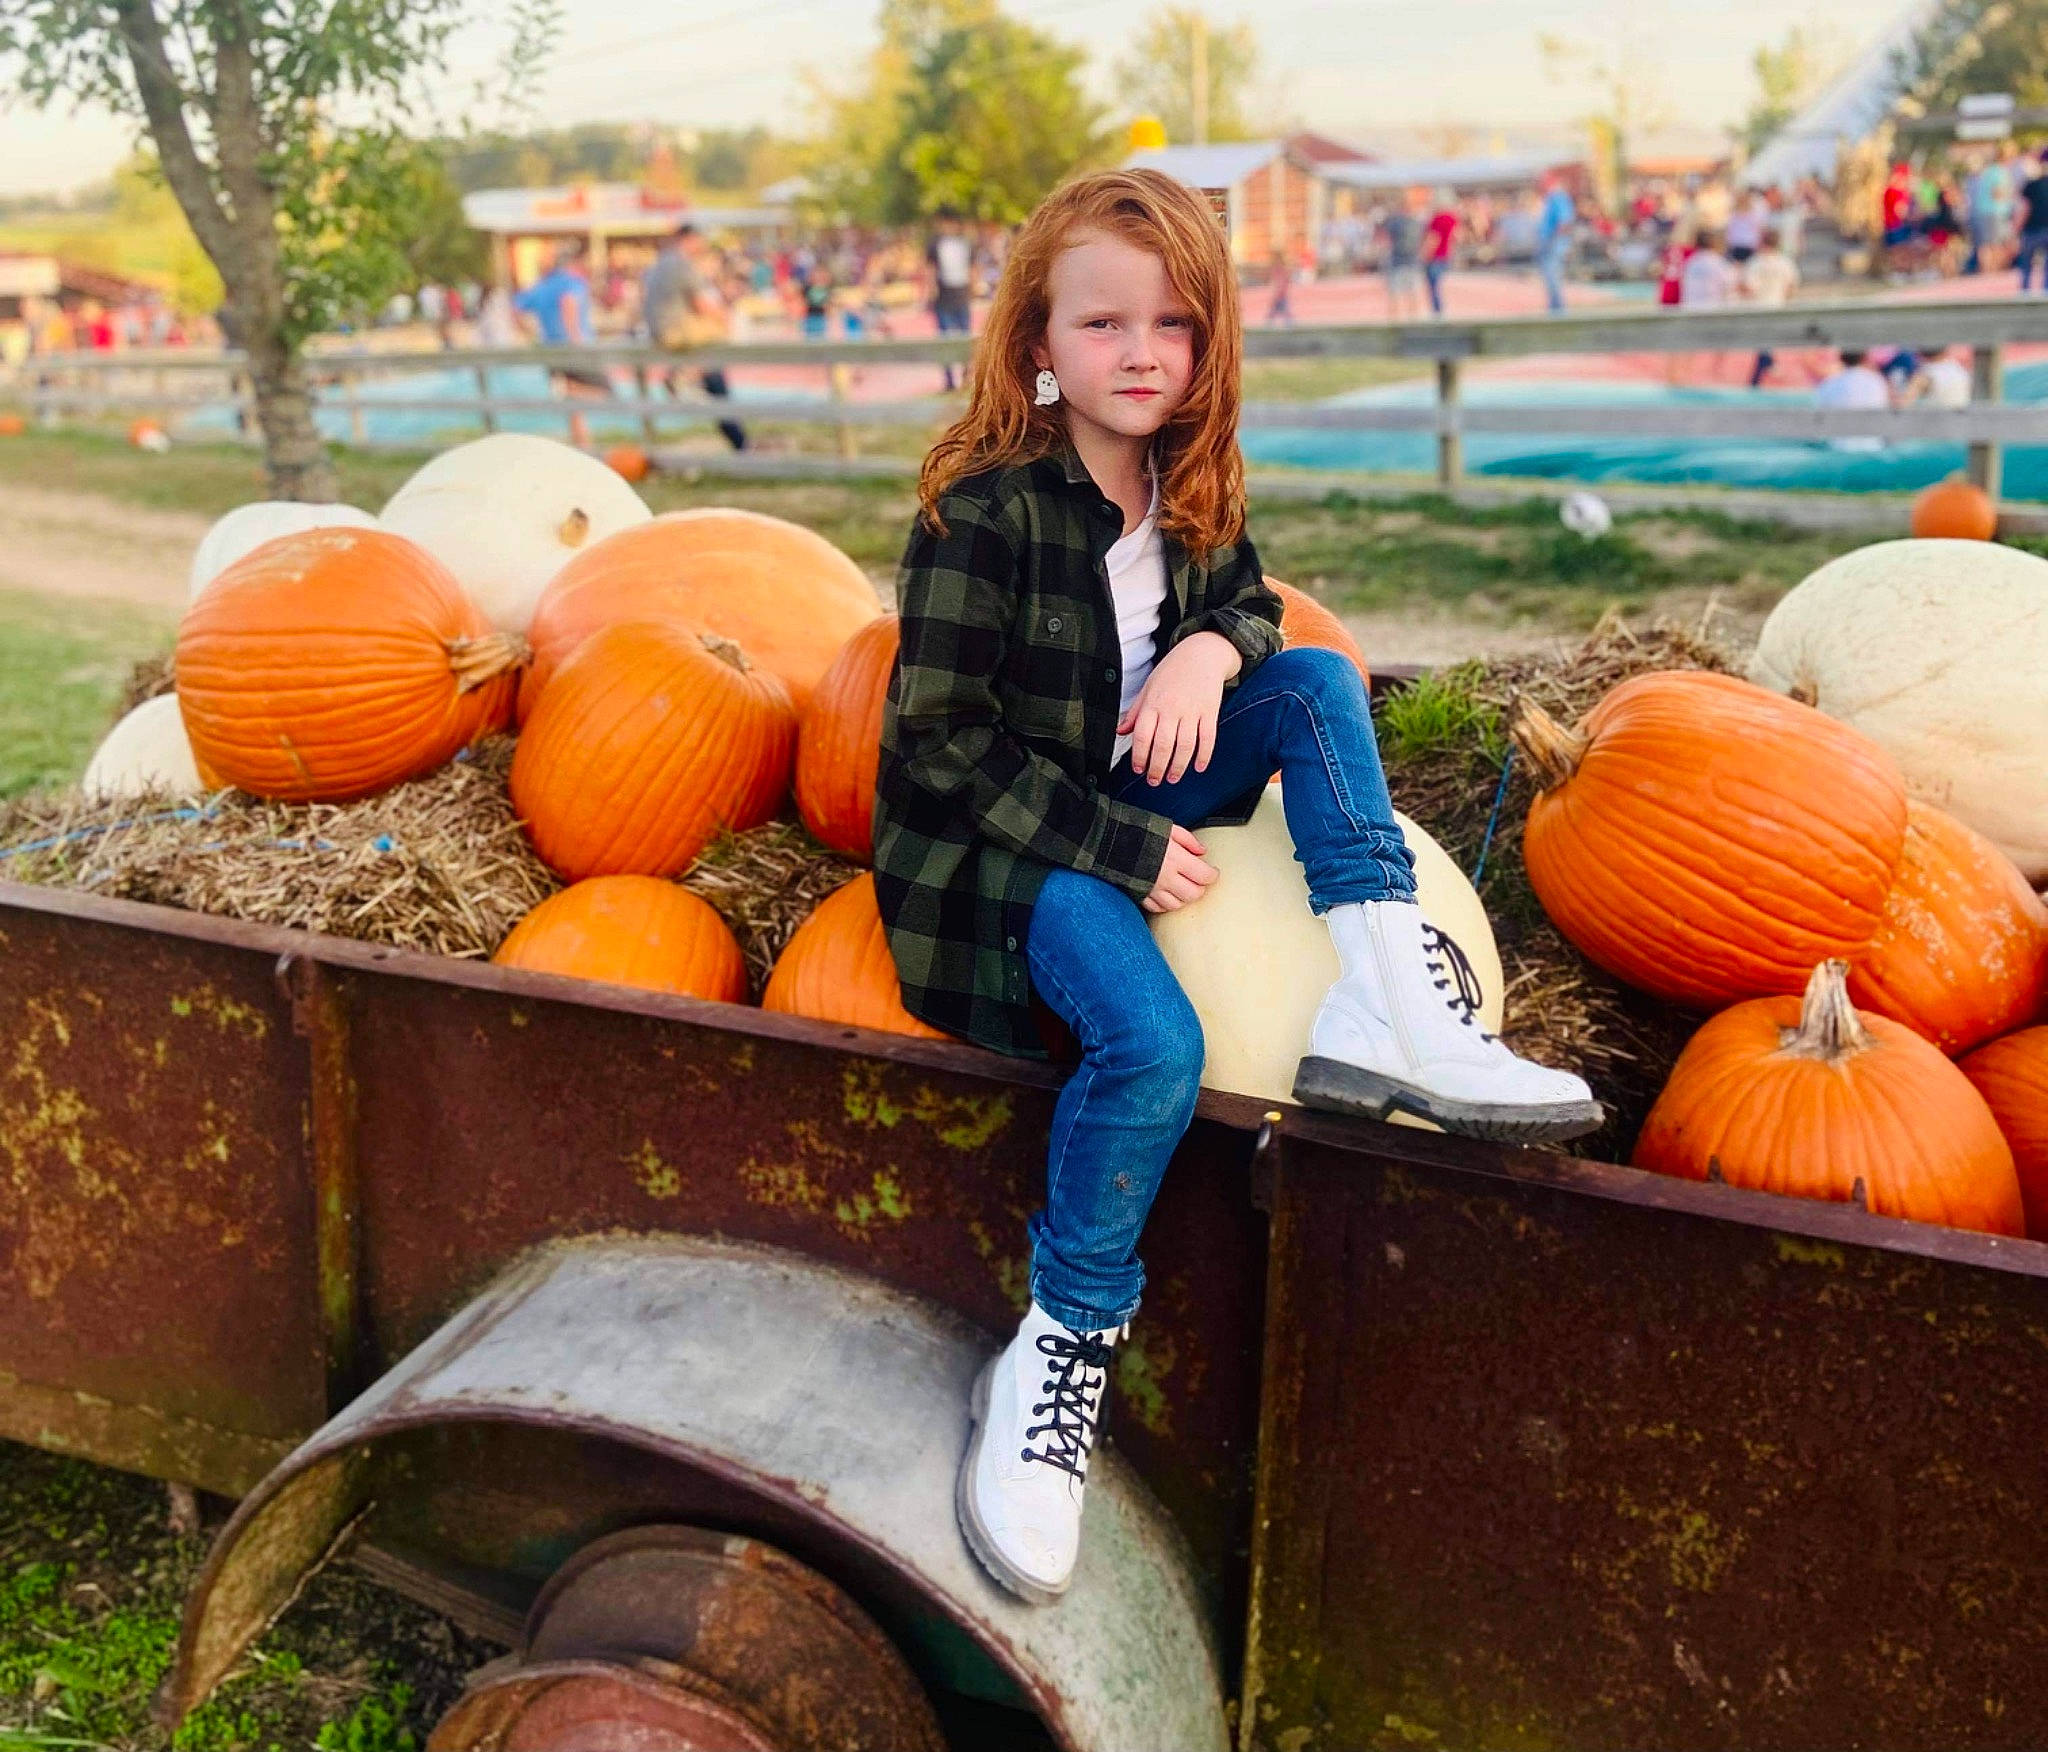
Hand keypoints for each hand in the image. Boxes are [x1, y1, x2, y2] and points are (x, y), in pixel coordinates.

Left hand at [1119, 631, 1240, 786]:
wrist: (1201, 653)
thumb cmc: (1171, 672)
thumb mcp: (1148, 688)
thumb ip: (1136, 712)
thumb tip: (1120, 732)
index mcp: (1153, 704)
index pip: (1143, 736)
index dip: (1140, 756)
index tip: (1138, 770)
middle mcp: (1171, 709)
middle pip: (1163, 746)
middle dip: (1157, 768)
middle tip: (1154, 781)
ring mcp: (1192, 711)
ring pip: (1185, 746)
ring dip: (1178, 766)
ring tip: (1173, 778)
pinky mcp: (1210, 711)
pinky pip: (1207, 738)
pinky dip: (1204, 755)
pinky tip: (1199, 767)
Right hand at [1141, 824, 1217, 914]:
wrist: (1108, 841)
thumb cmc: (1138, 831)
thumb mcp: (1167, 828)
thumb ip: (1188, 840)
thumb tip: (1202, 851)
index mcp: (1176, 859)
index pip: (1205, 876)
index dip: (1212, 875)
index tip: (1211, 871)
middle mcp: (1167, 878)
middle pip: (1194, 894)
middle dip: (1200, 888)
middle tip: (1198, 880)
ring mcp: (1153, 889)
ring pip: (1177, 905)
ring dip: (1183, 898)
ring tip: (1182, 887)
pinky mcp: (1140, 895)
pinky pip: (1158, 908)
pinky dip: (1165, 904)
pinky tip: (1165, 894)